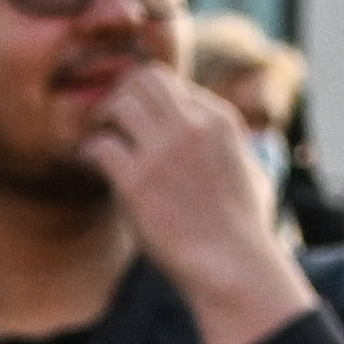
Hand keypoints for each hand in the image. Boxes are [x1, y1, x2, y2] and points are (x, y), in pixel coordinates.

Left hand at [63, 65, 317, 343]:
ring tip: (102, 143)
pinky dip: (89, 151)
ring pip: (118, 104)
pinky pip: (99, 145)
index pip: (172, 83)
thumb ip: (242, 147)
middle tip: (111, 123)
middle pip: (143, 79)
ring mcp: (163, 152)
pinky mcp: (136, 183)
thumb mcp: (254, 171)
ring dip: (102, 120)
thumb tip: (251, 142)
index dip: (149, 101)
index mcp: (219, 119)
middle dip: (122, 95)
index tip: (138, 123)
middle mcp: (191, 126)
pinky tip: (93, 165)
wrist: (234, 264)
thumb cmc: (243, 227)